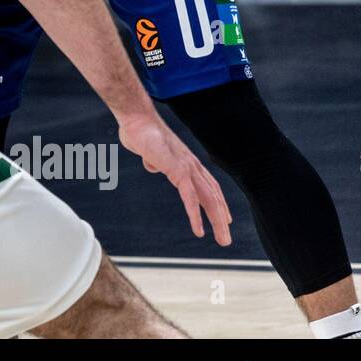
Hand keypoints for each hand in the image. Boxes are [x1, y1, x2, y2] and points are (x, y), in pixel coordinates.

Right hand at [117, 112, 232, 245]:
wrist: (135, 119)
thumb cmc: (139, 132)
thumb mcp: (147, 151)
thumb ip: (153, 160)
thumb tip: (153, 165)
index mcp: (186, 162)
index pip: (209, 186)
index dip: (218, 202)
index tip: (224, 218)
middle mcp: (192, 165)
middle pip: (213, 196)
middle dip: (221, 219)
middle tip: (225, 240)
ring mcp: (187, 168)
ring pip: (208, 199)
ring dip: (217, 222)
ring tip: (222, 240)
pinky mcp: (177, 171)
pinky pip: (190, 197)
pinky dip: (196, 215)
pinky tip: (199, 230)